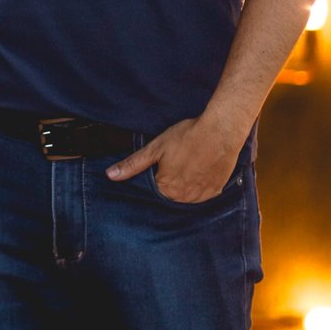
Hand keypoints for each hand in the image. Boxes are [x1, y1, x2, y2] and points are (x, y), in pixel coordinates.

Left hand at [105, 112, 245, 203]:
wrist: (220, 132)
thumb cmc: (187, 136)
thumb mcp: (155, 148)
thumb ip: (133, 164)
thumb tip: (110, 175)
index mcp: (165, 188)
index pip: (153, 191)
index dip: (155, 178)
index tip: (160, 166)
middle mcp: (182, 197)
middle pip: (170, 195)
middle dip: (169, 183)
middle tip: (176, 163)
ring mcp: (201, 196)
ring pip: (186, 196)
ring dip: (184, 186)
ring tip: (188, 165)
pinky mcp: (215, 191)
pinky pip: (203, 195)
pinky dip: (199, 185)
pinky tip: (199, 170)